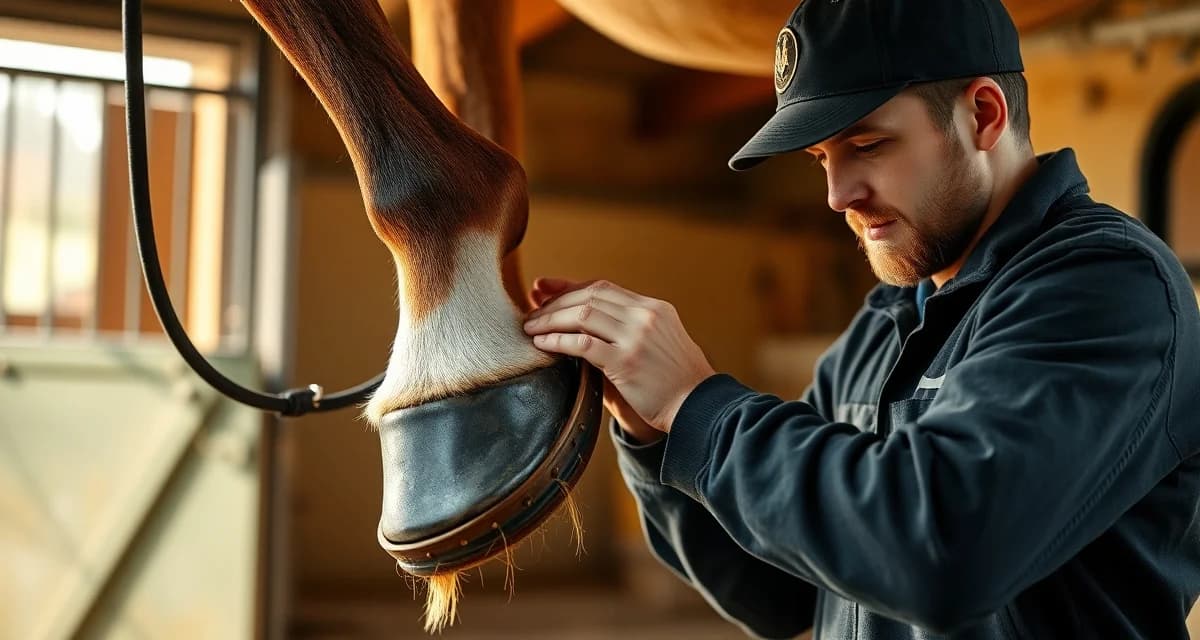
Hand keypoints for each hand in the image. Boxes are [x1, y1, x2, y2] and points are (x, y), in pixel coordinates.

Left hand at [530, 279, 659, 441]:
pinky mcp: (626, 361)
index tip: (543, 289)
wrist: (699, 407)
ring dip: (550, 319)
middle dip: (554, 303)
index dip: (568, 287)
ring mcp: (636, 337)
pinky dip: (557, 340)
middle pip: (589, 296)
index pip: (602, 287)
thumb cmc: (675, 382)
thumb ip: (628, 329)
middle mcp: (645, 315)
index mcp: (654, 307)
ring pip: (582, 314)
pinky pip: (582, 343)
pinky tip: (542, 344)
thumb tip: (585, 323)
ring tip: (530, 328)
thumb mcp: (659, 342)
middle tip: (531, 313)